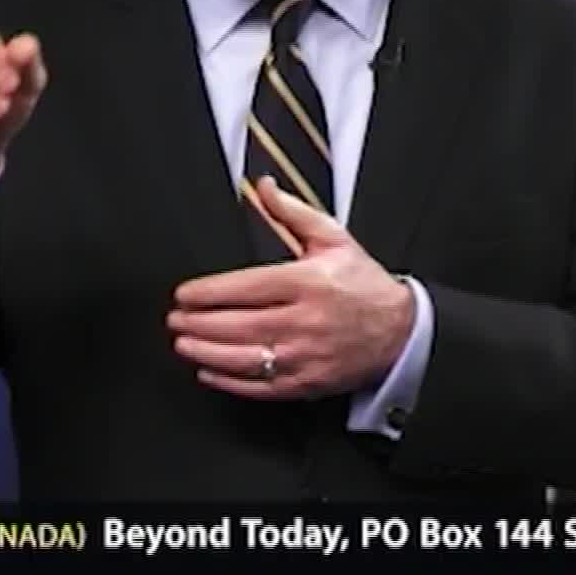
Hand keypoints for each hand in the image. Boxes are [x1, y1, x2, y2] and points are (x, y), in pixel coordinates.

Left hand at [167, 177, 415, 400]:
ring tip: (183, 342)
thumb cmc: (365, 284)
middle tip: (175, 319)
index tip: (184, 294)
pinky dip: (229, 381)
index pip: (247, 287)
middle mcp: (305, 321)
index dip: (209, 292)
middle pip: (238, 325)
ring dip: (206, 352)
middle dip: (199, 323)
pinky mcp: (307, 383)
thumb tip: (263, 188)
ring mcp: (306, 356)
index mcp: (309, 282)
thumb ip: (294, 212)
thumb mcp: (335, 239)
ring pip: (244, 358)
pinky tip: (209, 370)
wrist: (400, 331)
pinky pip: (260, 386)